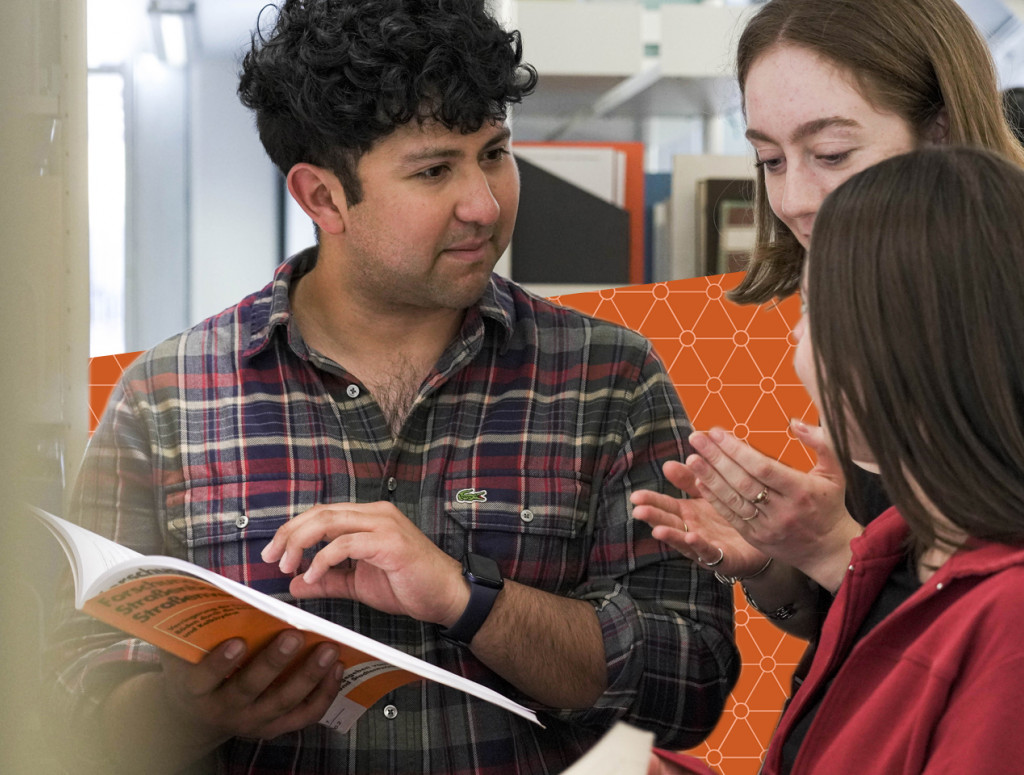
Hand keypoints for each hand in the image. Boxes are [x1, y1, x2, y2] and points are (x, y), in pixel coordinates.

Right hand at [158, 632, 343, 741]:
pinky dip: (324, 693)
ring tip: (329, 649)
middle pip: (250, 688)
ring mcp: (252, 722)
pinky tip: (337, 668)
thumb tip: (214, 591)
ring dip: (308, 675)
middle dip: (274, 662)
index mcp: (196, 690)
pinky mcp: (275, 728)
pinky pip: (304, 714)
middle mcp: (224, 710)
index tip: (238, 641)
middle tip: (294, 636)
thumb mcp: (186, 653)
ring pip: (283, 702)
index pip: (205, 678)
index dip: (220, 663)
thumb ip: (197, 630)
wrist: (199, 717)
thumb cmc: (197, 669)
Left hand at [261, 501, 466, 626]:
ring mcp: (383, 525)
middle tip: (271, 557)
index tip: (273, 552)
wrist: (445, 596)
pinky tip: (314, 575)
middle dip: (290, 533)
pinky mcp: (389, 542)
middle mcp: (375, 514)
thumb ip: (328, 580)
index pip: (322, 513)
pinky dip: (324, 559)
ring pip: (330, 521)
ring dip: (302, 543)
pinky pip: (346, 544)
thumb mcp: (358, 583)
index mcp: (368, 518)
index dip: (293, 529)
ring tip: (287, 565)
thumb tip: (295, 583)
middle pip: (321, 512)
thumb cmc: (409, 585)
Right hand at [631, 461, 770, 579]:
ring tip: (658, 529)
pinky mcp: (722, 558)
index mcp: (688, 513)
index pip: (664, 505)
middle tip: (638, 511)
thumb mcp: (708, 493)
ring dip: (671, 536)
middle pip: (669, 522)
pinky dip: (700, 545)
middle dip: (653, 517)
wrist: (762, 539)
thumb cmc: (729, 515)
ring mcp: (705, 546)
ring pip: (684, 541)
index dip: (650, 501)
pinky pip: (710, 552)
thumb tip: (667, 464)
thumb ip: (689, 480)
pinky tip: (692, 537)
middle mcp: (692, 530)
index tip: (635, 496)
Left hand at [681, 421, 860, 588]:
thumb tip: (795, 422)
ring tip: (692, 458)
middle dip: (716, 458)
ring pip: (733, 500)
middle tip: (696, 439)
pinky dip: (714, 499)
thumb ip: (820, 442)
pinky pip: (731, 517)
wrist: (830, 549)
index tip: (717, 433)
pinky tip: (700, 482)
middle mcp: (783, 510)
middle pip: (743, 482)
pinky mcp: (757, 538)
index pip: (763, 468)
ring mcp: (768, 526)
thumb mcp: (834, 471)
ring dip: (709, 478)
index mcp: (801, 491)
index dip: (737, 450)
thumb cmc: (829, 504)